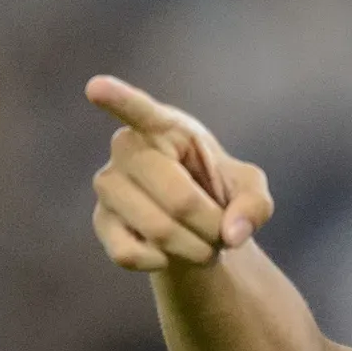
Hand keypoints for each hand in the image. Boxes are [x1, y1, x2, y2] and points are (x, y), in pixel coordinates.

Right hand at [86, 74, 275, 271]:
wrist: (193, 223)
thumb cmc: (219, 191)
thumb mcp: (251, 191)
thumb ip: (255, 205)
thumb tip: (231, 234)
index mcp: (165, 127)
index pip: (140, 111)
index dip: (118, 99)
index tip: (95, 88)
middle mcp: (127, 148)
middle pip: (180, 200)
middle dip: (212, 227)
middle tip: (221, 232)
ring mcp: (108, 184)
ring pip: (158, 231)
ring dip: (194, 249)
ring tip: (200, 242)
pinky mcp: (101, 220)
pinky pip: (130, 255)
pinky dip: (163, 263)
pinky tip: (168, 252)